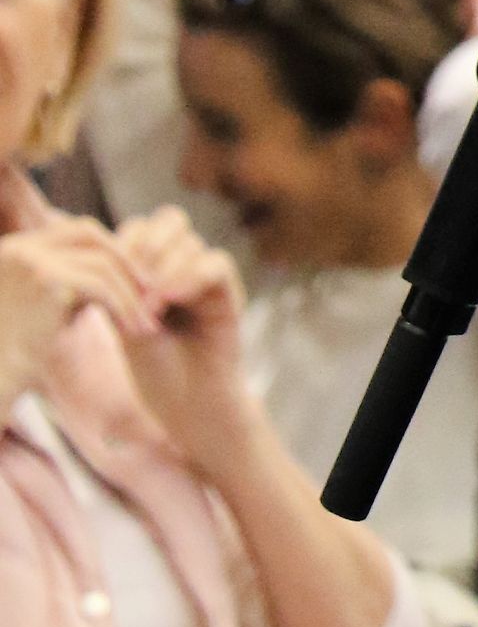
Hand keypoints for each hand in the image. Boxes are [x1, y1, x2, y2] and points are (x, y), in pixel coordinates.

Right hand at [0, 221, 154, 410]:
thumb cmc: (15, 357)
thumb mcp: (43, 308)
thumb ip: (71, 282)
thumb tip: (118, 272)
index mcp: (12, 250)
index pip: (72, 231)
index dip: (107, 250)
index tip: (133, 280)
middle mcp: (19, 248)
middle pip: (88, 233)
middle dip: (124, 261)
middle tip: (151, 292)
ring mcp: (31, 260)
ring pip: (102, 263)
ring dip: (130, 294)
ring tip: (145, 323)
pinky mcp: (46, 279)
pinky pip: (101, 285)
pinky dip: (124, 305)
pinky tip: (132, 328)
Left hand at [117, 206, 254, 478]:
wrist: (189, 406)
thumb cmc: (156, 371)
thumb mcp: (125, 323)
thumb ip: (119, 288)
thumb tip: (97, 257)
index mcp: (158, 269)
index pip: (144, 227)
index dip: (126, 241)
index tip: (108, 272)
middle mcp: (186, 266)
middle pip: (170, 220)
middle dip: (145, 245)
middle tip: (130, 280)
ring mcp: (209, 278)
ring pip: (190, 241)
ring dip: (162, 267)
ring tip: (147, 304)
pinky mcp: (231, 294)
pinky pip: (216, 264)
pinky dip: (189, 276)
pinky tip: (168, 300)